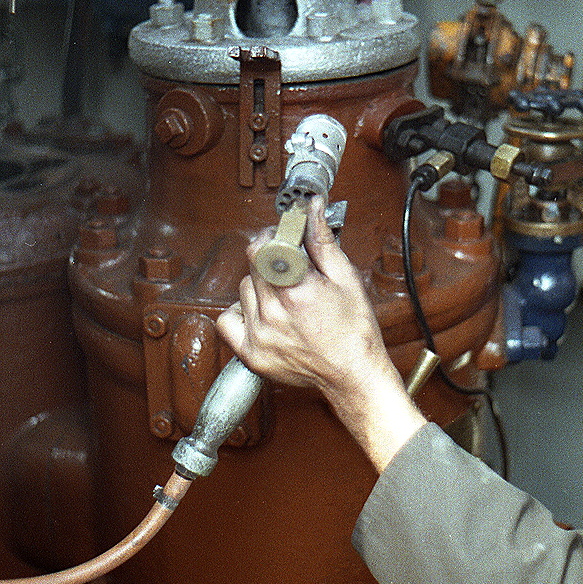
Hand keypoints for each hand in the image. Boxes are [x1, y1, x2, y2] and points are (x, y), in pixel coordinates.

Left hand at [216, 198, 425, 472]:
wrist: (353, 374)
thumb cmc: (355, 330)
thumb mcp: (345, 278)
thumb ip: (322, 241)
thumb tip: (312, 209)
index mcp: (296, 291)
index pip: (262, 247)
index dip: (271, 236)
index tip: (282, 236)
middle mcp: (273, 313)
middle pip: (251, 266)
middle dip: (268, 257)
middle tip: (287, 265)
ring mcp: (259, 336)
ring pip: (242, 290)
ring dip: (258, 284)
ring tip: (282, 294)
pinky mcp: (251, 354)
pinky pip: (227, 320)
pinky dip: (240, 312)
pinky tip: (261, 312)